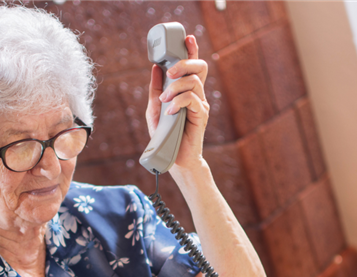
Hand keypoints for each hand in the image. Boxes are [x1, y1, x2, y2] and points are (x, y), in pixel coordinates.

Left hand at [146, 35, 209, 173]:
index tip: (188, 38)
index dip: (192, 50)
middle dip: (184, 63)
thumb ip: (156, 89)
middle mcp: (196, 95)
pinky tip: (171, 111)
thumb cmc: (165, 134)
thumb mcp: (155, 108)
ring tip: (165, 100)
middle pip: (199, 67)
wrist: (173, 157)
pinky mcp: (201, 116)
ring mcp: (200, 104)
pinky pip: (192, 99)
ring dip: (176, 87)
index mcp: (187, 91)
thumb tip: (154, 68)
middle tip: (169, 71)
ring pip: (194, 81)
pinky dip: (179, 102)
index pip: (193, 66)